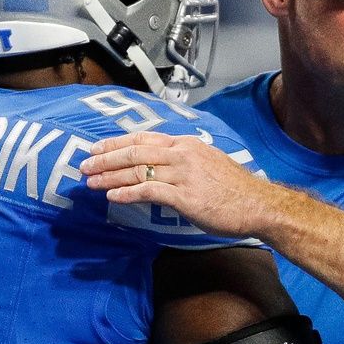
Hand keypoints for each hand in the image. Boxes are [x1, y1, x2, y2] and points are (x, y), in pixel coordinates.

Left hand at [80, 132, 280, 238]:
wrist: (258, 204)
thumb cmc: (236, 189)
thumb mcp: (209, 163)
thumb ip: (184, 163)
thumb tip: (163, 170)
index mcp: (186, 145)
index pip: (144, 138)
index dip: (117, 142)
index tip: (97, 148)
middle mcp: (182, 154)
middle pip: (135, 151)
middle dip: (106, 158)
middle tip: (85, 164)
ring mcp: (183, 174)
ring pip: (138, 170)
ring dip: (110, 176)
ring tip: (91, 182)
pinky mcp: (185, 196)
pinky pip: (149, 191)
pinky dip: (127, 193)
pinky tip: (112, 196)